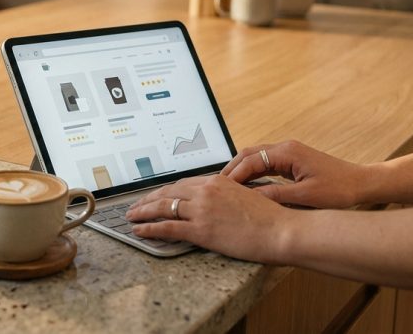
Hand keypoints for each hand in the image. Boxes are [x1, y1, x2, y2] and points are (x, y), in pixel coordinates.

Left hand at [125, 175, 294, 263]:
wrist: (282, 230)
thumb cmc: (271, 218)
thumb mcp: (245, 197)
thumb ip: (226, 196)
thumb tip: (216, 202)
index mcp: (216, 181)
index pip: (181, 184)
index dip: (164, 191)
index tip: (154, 195)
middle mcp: (205, 192)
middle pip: (167, 192)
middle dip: (147, 199)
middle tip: (134, 205)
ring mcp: (201, 210)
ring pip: (162, 207)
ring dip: (142, 212)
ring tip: (130, 217)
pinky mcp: (200, 229)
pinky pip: (166, 227)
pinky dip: (149, 228)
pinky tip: (139, 230)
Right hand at [222, 140, 369, 208]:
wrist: (362, 183)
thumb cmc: (339, 190)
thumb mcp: (306, 197)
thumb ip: (275, 195)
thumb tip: (250, 198)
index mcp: (287, 152)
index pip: (250, 160)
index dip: (234, 175)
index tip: (221, 189)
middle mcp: (285, 148)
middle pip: (248, 154)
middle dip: (231, 169)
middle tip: (217, 187)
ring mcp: (288, 152)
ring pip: (255, 157)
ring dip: (241, 170)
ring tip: (227, 188)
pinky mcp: (292, 160)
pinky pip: (265, 163)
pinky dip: (252, 172)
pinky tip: (247, 186)